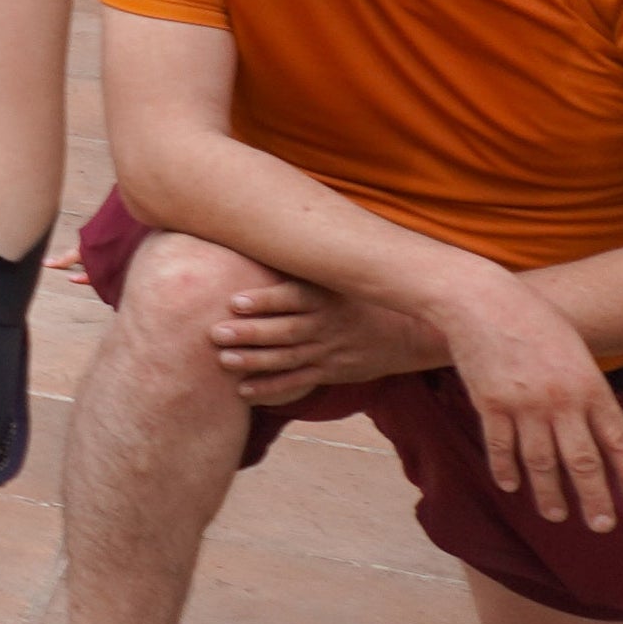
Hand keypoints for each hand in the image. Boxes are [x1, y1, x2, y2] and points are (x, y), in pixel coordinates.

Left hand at [201, 266, 452, 402]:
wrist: (407, 332)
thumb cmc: (355, 295)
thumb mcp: (337, 276)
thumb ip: (302, 264)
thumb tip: (257, 232)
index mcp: (325, 296)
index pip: (293, 297)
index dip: (265, 300)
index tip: (235, 301)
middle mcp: (327, 324)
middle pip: (286, 330)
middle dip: (250, 333)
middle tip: (216, 333)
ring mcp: (329, 350)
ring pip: (288, 358)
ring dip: (254, 361)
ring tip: (223, 360)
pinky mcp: (331, 372)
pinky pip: (299, 382)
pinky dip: (271, 388)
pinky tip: (243, 390)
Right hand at [433, 269, 622, 530]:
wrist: (482, 300)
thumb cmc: (533, 318)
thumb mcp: (575, 349)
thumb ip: (587, 387)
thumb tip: (596, 422)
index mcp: (590, 386)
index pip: (619, 441)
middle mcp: (561, 402)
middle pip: (584, 463)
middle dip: (596, 499)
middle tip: (602, 526)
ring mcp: (524, 406)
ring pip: (542, 463)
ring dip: (550, 494)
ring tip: (556, 515)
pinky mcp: (490, 404)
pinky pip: (501, 447)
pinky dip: (507, 470)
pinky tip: (511, 486)